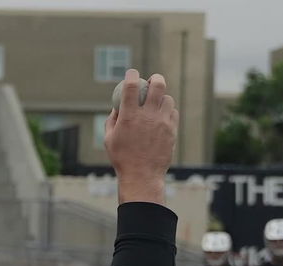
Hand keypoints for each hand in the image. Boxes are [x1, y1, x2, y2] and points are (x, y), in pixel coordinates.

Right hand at [105, 69, 177, 204]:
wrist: (142, 175)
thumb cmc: (122, 158)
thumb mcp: (109, 139)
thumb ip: (112, 120)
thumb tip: (117, 107)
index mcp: (129, 116)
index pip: (131, 87)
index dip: (131, 75)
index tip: (131, 73)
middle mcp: (147, 116)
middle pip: (157, 85)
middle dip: (155, 78)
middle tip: (153, 80)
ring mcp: (162, 122)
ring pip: (168, 99)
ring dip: (162, 97)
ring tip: (157, 102)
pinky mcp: (171, 130)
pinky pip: (173, 113)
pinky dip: (168, 111)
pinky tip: (162, 115)